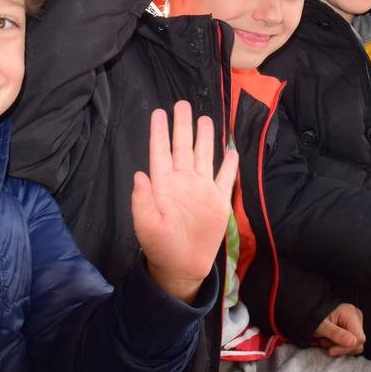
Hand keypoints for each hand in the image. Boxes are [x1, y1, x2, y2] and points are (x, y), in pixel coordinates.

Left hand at [133, 101, 238, 303]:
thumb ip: (142, 201)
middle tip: (182, 103)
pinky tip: (231, 151)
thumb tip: (139, 175)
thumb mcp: (146, 226)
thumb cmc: (160, 247)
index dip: (160, 132)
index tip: (158, 112)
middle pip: (183, 147)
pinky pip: (225, 179)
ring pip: (204, 156)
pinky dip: (229, 165)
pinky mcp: (218, 202)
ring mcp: (202, 190)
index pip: (160, 152)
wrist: (183, 267)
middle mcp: (183, 181)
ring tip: (204, 118)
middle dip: (182, 126)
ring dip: (204, 137)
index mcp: (164, 185)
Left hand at [313, 303, 365, 356]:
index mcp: (351, 313)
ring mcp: (355, 323)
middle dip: (340, 347)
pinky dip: (340, 346)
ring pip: (355, 346)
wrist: (310, 314)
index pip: (358, 339)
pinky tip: (330, 340)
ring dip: (339, 348)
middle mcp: (356, 317)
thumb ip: (336, 333)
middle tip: (325, 342)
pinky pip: (351, 345)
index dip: (346, 348)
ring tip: (326, 340)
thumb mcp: (321, 326)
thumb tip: (353, 342)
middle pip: (357, 343)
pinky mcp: (352, 330)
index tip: (331, 350)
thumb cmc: (313, 317)